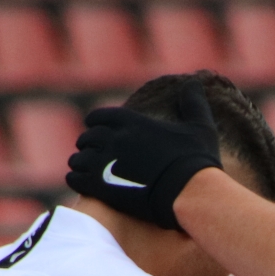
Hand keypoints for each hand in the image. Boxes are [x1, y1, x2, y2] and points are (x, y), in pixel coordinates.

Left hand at [67, 77, 221, 229]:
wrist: (188, 193)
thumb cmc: (196, 162)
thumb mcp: (200, 127)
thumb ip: (193, 103)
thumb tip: (193, 82)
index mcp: (132, 122)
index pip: (102, 116)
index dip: (96, 122)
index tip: (93, 127)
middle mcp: (114, 138)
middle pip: (88, 137)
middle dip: (87, 143)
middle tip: (88, 150)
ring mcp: (104, 162)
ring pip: (79, 159)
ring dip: (79, 162)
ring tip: (81, 168)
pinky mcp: (100, 186)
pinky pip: (75, 179)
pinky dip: (74, 179)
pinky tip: (77, 182)